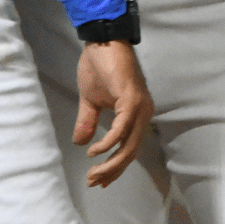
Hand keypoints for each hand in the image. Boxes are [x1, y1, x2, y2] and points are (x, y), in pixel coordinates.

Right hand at [73, 41, 153, 187]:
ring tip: (94, 173)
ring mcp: (140, 106)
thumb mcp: (91, 100)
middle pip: (131, 151)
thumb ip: (89, 121)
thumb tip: (79, 143)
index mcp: (137, 113)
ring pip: (129, 144)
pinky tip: (94, 151)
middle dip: (112, 170)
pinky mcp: (131, 99)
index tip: (100, 180)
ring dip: (111, 162)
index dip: (115, 166)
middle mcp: (144, 112)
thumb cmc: (99, 66)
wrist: (102, 41)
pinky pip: (122, 128)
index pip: (129, 147)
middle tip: (94, 182)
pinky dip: (108, 143)